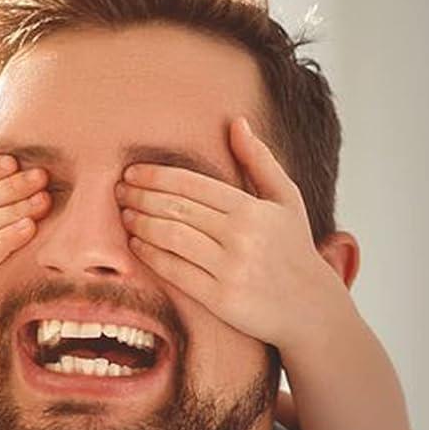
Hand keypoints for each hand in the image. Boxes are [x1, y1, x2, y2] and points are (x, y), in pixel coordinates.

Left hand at [115, 115, 348, 354]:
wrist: (309, 306)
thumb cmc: (293, 249)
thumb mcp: (286, 199)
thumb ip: (260, 160)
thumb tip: (237, 122)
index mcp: (252, 208)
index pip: (193, 184)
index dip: (157, 176)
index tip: (133, 172)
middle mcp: (240, 236)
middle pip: (176, 208)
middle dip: (142, 196)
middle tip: (119, 191)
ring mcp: (230, 268)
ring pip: (171, 237)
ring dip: (141, 224)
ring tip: (125, 215)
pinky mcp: (220, 299)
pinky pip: (175, 271)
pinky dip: (151, 255)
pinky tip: (137, 245)